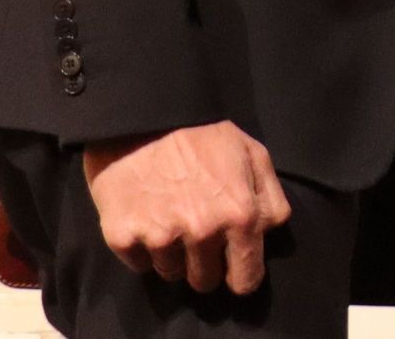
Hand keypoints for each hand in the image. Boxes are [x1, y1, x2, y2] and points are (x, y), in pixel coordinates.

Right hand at [82, 121, 292, 294]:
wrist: (143, 114)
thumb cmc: (203, 133)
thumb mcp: (252, 153)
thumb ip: (270, 198)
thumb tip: (269, 233)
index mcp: (240, 215)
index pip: (246, 280)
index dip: (241, 275)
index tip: (232, 267)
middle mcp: (202, 232)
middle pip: (205, 281)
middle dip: (203, 263)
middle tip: (195, 230)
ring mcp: (160, 237)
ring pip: (171, 274)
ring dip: (171, 254)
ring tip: (168, 215)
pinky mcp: (123, 237)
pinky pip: (138, 264)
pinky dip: (141, 247)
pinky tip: (144, 215)